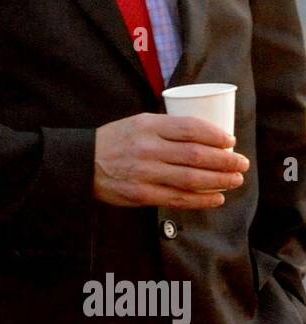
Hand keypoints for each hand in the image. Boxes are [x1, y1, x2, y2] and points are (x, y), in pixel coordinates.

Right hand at [94, 112, 248, 208]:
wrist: (82, 163)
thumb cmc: (115, 142)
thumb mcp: (137, 123)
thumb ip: (167, 128)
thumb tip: (205, 137)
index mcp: (148, 125)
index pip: (190, 128)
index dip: (216, 135)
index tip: (231, 141)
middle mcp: (148, 148)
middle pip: (196, 155)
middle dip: (225, 160)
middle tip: (241, 163)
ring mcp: (144, 173)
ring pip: (191, 178)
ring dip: (219, 180)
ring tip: (235, 180)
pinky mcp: (141, 194)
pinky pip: (178, 198)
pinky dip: (201, 199)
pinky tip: (217, 198)